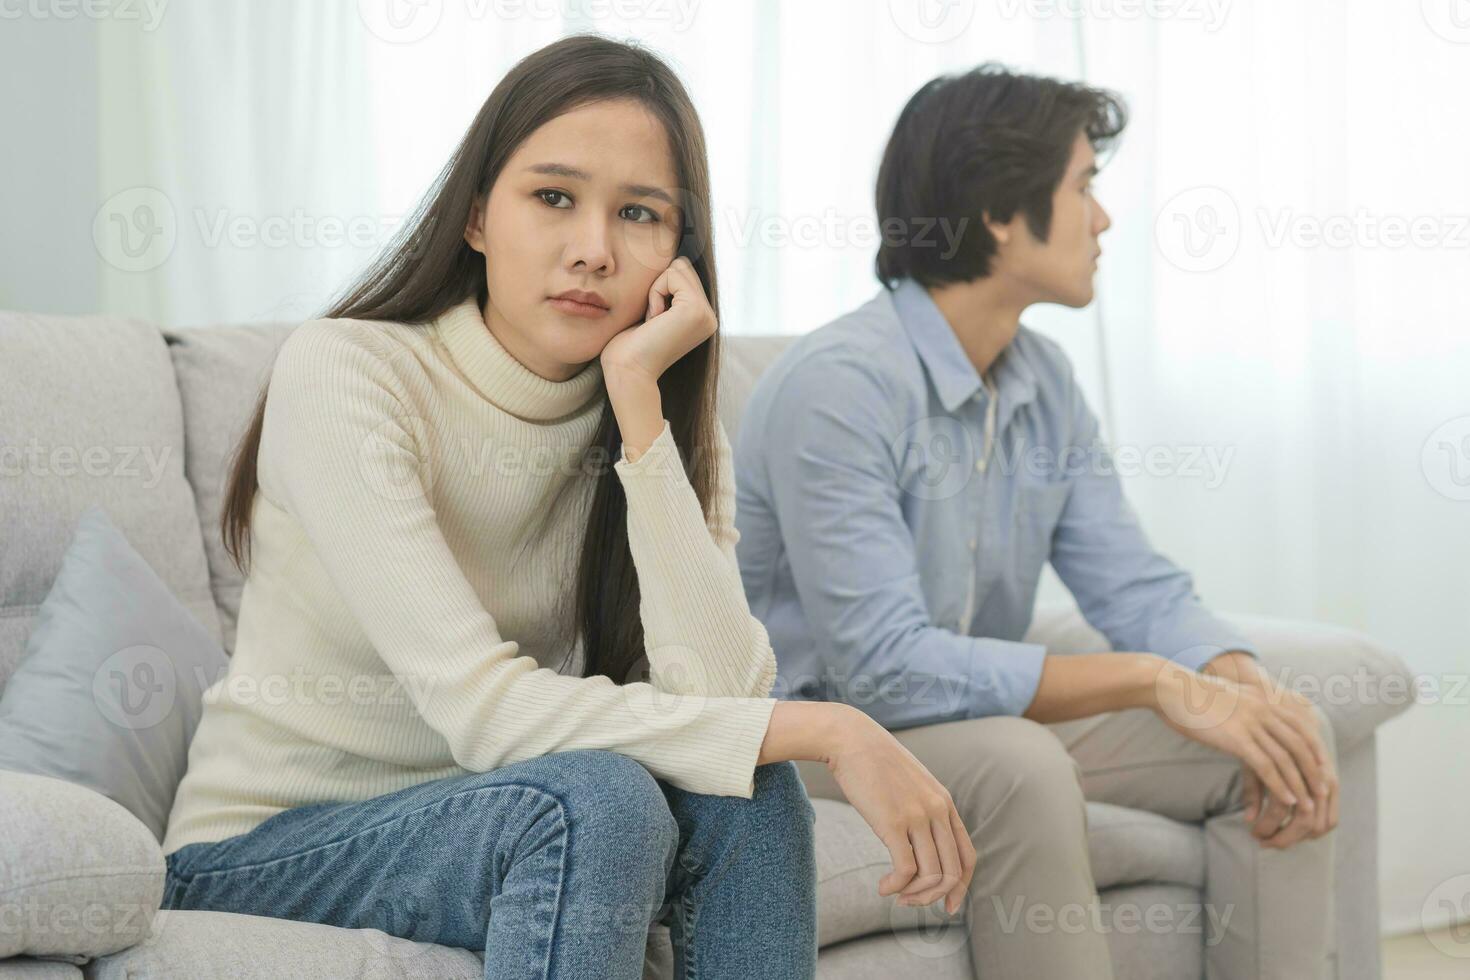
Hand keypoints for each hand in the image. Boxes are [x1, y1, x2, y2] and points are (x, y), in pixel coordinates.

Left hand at [599, 256, 715, 385]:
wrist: (628, 372)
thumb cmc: (630, 348)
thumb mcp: (654, 313)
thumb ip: (668, 292)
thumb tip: (671, 262)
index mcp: (701, 318)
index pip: (683, 274)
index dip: (659, 289)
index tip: (652, 321)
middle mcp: (709, 317)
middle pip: (682, 266)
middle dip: (659, 287)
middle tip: (652, 320)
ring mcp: (706, 314)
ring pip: (678, 268)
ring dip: (656, 290)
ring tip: (654, 321)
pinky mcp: (696, 310)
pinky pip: (671, 276)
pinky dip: (655, 294)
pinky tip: (654, 320)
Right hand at [824, 708, 976, 914]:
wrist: (849, 738)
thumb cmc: (873, 763)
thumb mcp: (909, 784)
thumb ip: (920, 808)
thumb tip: (918, 841)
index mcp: (944, 803)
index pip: (967, 856)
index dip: (961, 887)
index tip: (947, 907)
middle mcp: (937, 811)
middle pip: (952, 872)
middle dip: (933, 897)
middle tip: (909, 903)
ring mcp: (917, 816)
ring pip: (931, 875)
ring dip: (913, 895)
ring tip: (894, 895)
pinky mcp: (893, 821)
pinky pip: (905, 869)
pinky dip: (896, 886)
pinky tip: (882, 887)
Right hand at [1202, 652, 1338, 845]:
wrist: (1168, 687)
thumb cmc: (1192, 695)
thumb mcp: (1229, 695)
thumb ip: (1246, 704)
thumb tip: (1250, 714)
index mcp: (1264, 698)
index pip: (1302, 726)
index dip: (1315, 749)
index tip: (1323, 768)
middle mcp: (1264, 708)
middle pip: (1301, 744)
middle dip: (1315, 771)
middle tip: (1323, 792)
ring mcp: (1251, 722)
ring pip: (1286, 758)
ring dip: (1301, 784)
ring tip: (1308, 805)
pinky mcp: (1236, 737)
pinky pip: (1265, 765)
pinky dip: (1279, 785)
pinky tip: (1286, 800)